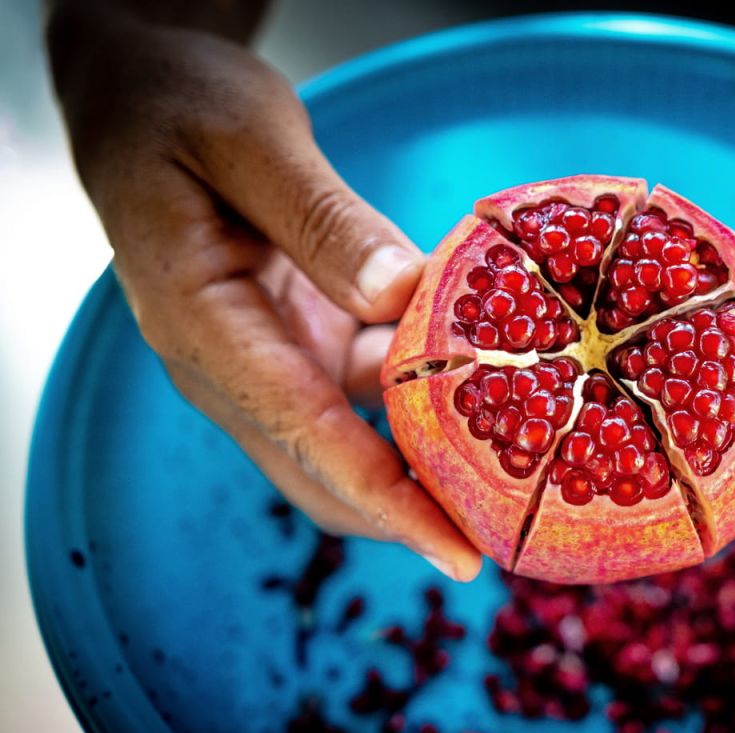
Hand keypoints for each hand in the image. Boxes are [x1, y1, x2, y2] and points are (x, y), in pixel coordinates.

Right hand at [48, 8, 481, 578]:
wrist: (140, 99)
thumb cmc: (179, 107)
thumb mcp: (251, 141)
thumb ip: (323, 222)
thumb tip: (404, 295)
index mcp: (201, 324)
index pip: (303, 434)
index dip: (386, 501)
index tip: (457, 553)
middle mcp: (228, 364)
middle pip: (323, 470)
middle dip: (410, 514)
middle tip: (507, 533)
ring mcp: (263, 360)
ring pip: (350, 441)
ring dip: (424, 462)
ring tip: (516, 476)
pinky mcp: (297, 343)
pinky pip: (364, 391)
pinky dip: (421, 396)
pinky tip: (491, 383)